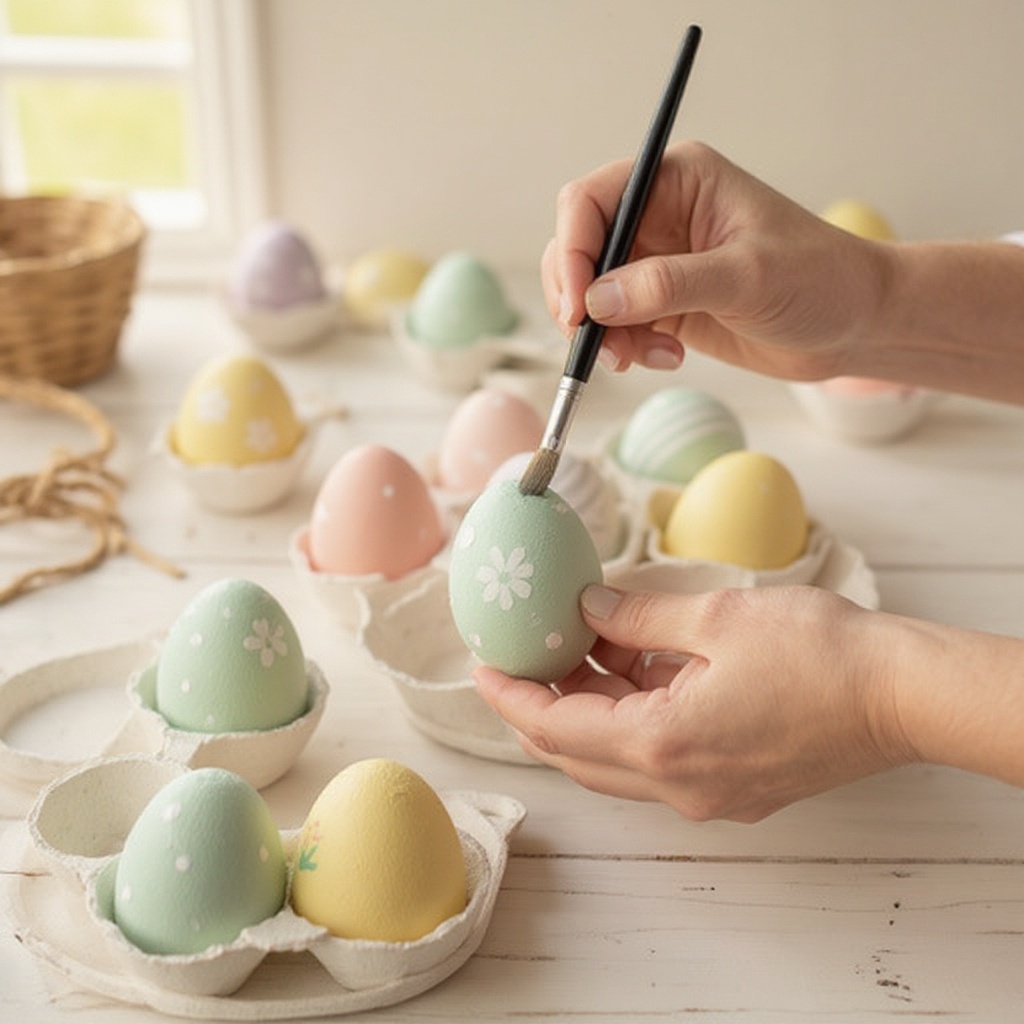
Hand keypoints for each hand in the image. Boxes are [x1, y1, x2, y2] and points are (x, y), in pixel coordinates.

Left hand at [474, 584, 908, 821]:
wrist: (900, 695)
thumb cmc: (818, 652)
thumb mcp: (713, 617)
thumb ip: (637, 615)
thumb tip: (587, 606)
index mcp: (662, 743)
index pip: (555, 728)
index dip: (510, 697)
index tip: (482, 667)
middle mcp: (677, 784)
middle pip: (578, 754)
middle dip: (540, 707)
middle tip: (520, 658)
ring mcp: (707, 793)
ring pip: (616, 758)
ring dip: (588, 710)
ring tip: (578, 649)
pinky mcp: (733, 786)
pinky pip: (658, 757)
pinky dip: (632, 718)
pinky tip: (634, 666)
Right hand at [541, 140, 891, 378]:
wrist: (854, 324)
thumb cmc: (820, 279)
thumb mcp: (746, 276)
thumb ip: (668, 284)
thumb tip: (599, 301)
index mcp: (678, 181)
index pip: (593, 200)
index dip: (573, 250)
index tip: (578, 306)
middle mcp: (660, 215)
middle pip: (580, 247)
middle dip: (579, 298)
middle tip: (594, 341)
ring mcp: (658, 262)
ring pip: (592, 293)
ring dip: (602, 332)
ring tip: (639, 357)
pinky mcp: (662, 304)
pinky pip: (616, 325)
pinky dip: (626, 348)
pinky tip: (668, 359)